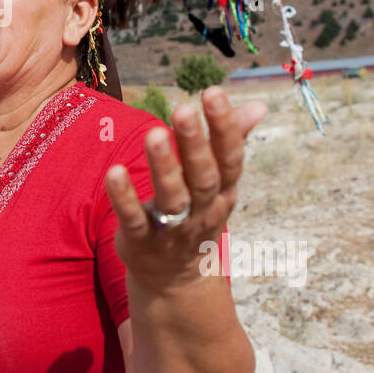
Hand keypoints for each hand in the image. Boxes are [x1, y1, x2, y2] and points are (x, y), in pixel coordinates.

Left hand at [105, 86, 267, 294]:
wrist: (176, 280)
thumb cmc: (196, 213)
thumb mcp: (217, 181)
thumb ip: (231, 141)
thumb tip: (260, 105)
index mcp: (222, 191)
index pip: (229, 158)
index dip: (224, 127)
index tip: (213, 92)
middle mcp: (202, 210)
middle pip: (203, 177)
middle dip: (194, 144)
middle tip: (183, 108)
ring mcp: (172, 229)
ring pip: (172, 199)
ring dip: (163, 167)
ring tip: (154, 132)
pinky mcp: (141, 242)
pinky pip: (134, 220)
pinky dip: (124, 198)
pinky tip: (113, 172)